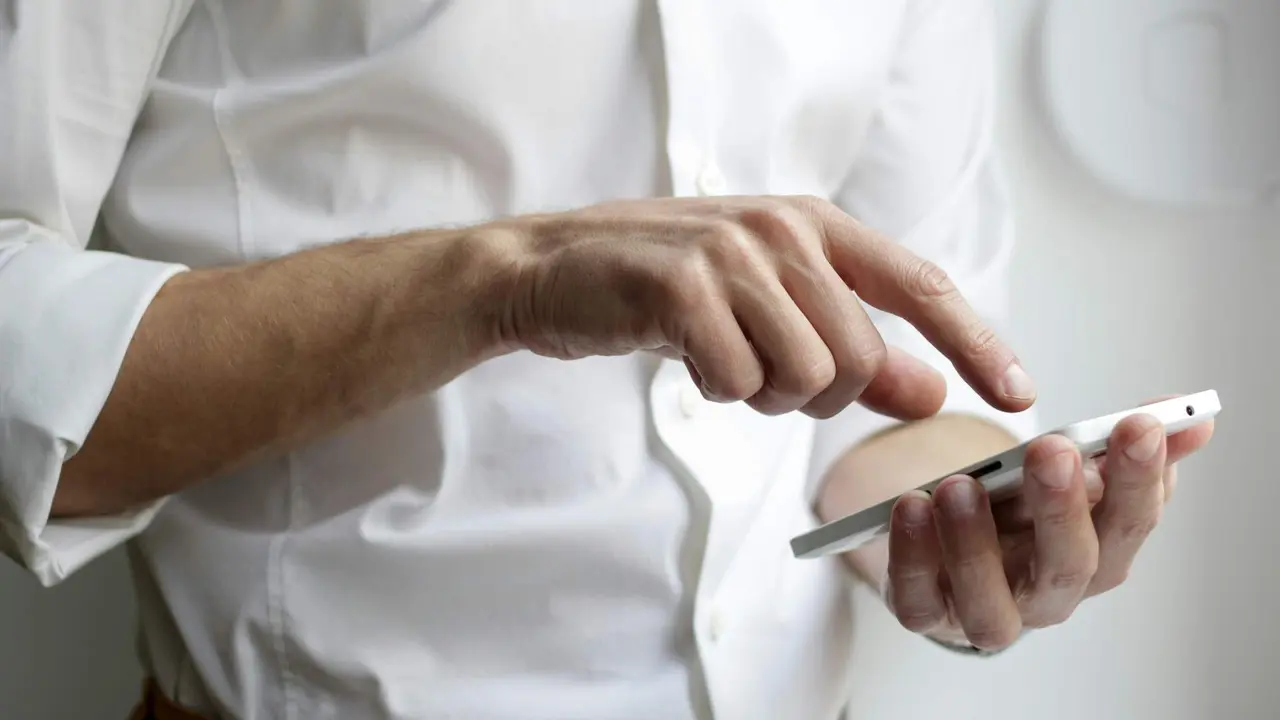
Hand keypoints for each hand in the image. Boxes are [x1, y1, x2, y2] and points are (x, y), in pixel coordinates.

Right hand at [496, 196, 1034, 419]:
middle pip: (858, 357)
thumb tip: (930, 394)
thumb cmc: (667, 289)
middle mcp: (782, 229)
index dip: (975, 342)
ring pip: (805, 376)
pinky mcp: (682, 287)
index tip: (1017, 394)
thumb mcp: (768, 308)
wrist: (554, 269)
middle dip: (818, 394)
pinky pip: (738, 382)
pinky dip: (716, 392)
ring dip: (763, 395)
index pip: (920, 286)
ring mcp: (732, 253)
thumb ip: (853, 349)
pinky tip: (684, 356)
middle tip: (761, 374)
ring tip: (720, 359)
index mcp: (814, 224)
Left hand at [881, 397, 1214, 649]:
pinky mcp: (926, 613)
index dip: (1140, 478)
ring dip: (976, 544)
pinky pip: (918, 601)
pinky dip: (912, 558)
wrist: (951, 546)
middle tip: (1052, 450)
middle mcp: (1048, 595)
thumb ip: (1121, 445)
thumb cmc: (1019, 510)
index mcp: (1096, 554)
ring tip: (960, 485)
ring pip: (991, 603)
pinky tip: (910, 507)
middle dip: (1063, 508)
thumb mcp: (1069, 470)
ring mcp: (985, 611)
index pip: (1131, 523)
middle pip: (1068, 567)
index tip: (1139, 425)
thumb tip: (1192, 417)